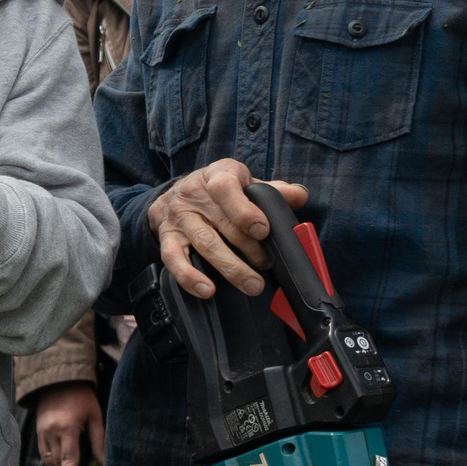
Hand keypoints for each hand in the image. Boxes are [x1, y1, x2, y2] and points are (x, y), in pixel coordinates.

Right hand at [30, 383, 106, 465]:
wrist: (57, 378)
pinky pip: (43, 453)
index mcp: (68, 428)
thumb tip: (104, 463)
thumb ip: (99, 440)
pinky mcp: (38, 430)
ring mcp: (43, 431)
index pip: (68, 460)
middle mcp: (52, 432)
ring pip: (49, 461)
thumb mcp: (95, 416)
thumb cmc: (81, 396)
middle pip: (58, 465)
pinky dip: (51, 464)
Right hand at [144, 159, 310, 298]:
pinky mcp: (167, 237)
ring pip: (206, 244)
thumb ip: (272, 190)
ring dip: (231, 268)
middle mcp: (195, 195)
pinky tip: (207, 290)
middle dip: (250, 249)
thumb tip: (300, 195)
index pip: (226, 188)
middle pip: (223, 225)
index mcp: (217, 175)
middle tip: (268, 265)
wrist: (175, 192)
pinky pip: (174, 259)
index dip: (244, 210)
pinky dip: (189, 277)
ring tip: (253, 285)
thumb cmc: (218, 190)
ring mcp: (180, 217)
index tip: (262, 229)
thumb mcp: (243, 182)